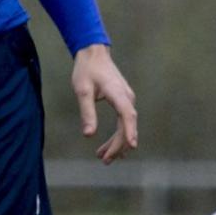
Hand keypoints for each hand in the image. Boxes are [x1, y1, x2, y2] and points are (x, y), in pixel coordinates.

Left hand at [72, 44, 138, 163]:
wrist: (94, 53)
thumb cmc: (87, 70)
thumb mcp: (82, 91)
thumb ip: (87, 112)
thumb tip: (89, 135)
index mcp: (118, 93)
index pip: (127, 115)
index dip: (130, 131)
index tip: (132, 146)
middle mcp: (127, 97)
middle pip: (127, 126)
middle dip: (117, 145)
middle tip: (104, 161)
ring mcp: (127, 100)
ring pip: (126, 126)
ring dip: (117, 143)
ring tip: (103, 158)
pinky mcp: (124, 101)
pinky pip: (124, 122)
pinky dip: (117, 135)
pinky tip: (108, 147)